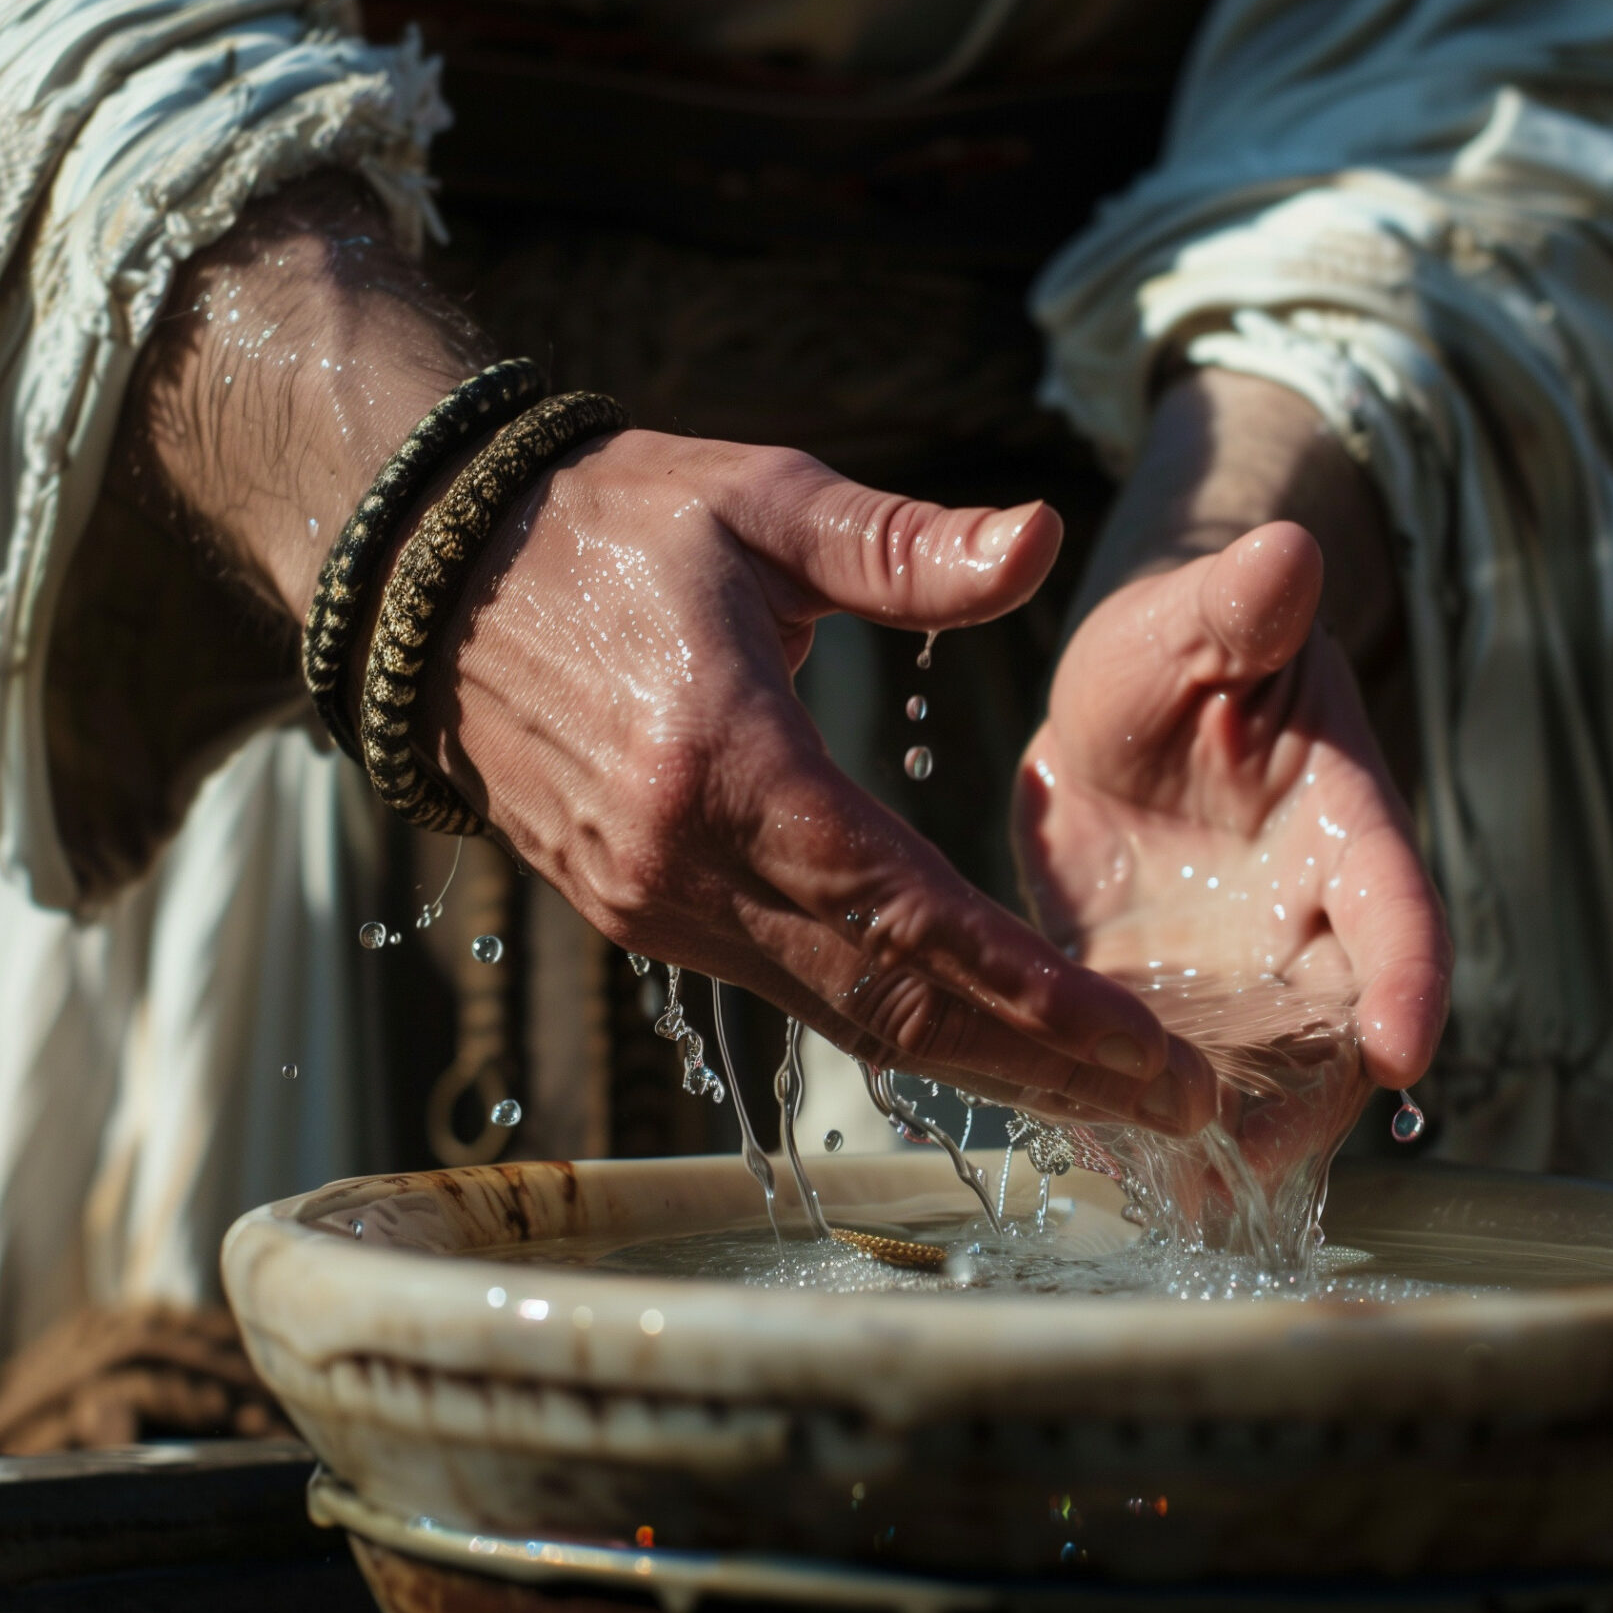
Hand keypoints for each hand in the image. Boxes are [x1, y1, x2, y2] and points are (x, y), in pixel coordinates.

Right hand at [431, 433, 1215, 1133]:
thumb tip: (1042, 541)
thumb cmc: (613, 522)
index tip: (1153, 1059)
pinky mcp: (641, 916)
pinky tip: (984, 1035)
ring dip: (984, 1065)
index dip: (1044, 1003)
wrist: (435, 576)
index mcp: (729, 769)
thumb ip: (905, 543)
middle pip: (896, 1010)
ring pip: (846, 1021)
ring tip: (1109, 1097)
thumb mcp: (762, 501)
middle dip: (1046, 1071)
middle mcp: (686, 870)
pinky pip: (793, 994)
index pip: (917, 921)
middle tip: (1177, 1111)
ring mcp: (653, 908)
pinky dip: (902, 1025)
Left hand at [1013, 525, 1448, 1120]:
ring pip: (1258, 1077)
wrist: (1130, 699)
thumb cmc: (1182, 643)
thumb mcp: (1195, 621)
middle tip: (1252, 1170)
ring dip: (1226, 1137)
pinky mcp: (1162, 1004)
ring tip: (1180, 1204)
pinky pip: (1164, 1075)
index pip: (1400, 909)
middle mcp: (1309, 921)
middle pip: (1337, 1034)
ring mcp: (1240, 975)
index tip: (1406, 1052)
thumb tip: (1288, 550)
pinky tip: (1098, 1161)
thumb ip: (1238, 608)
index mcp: (1346, 826)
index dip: (1409, 980)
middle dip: (1304, 1107)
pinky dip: (1143, 1118)